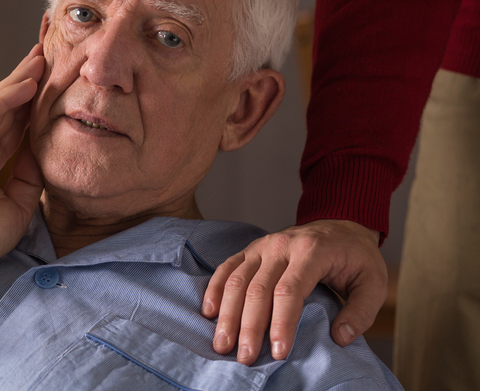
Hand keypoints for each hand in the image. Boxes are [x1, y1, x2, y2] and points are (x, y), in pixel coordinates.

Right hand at [0, 44, 45, 332]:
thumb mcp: (18, 205)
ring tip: (42, 60)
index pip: (14, 128)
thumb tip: (40, 150)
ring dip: (19, 82)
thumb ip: (30, 177)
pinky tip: (26, 84)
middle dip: (28, 84)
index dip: (34, 107)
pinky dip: (4, 99)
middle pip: (6, 110)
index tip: (55, 86)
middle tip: (49, 57)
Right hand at [201, 219, 386, 364]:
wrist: (341, 225)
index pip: (290, 290)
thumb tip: (340, 337)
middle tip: (244, 357)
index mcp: (312, 252)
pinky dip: (216, 289)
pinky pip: (227, 267)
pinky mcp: (251, 249)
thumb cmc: (356, 257)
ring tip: (222, 343)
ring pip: (238, 280)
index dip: (282, 323)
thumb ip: (360, 312)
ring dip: (227, 313)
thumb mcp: (374, 282)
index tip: (278, 352)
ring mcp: (262, 245)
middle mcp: (282, 245)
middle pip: (258, 288)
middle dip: (249, 326)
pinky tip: (209, 312)